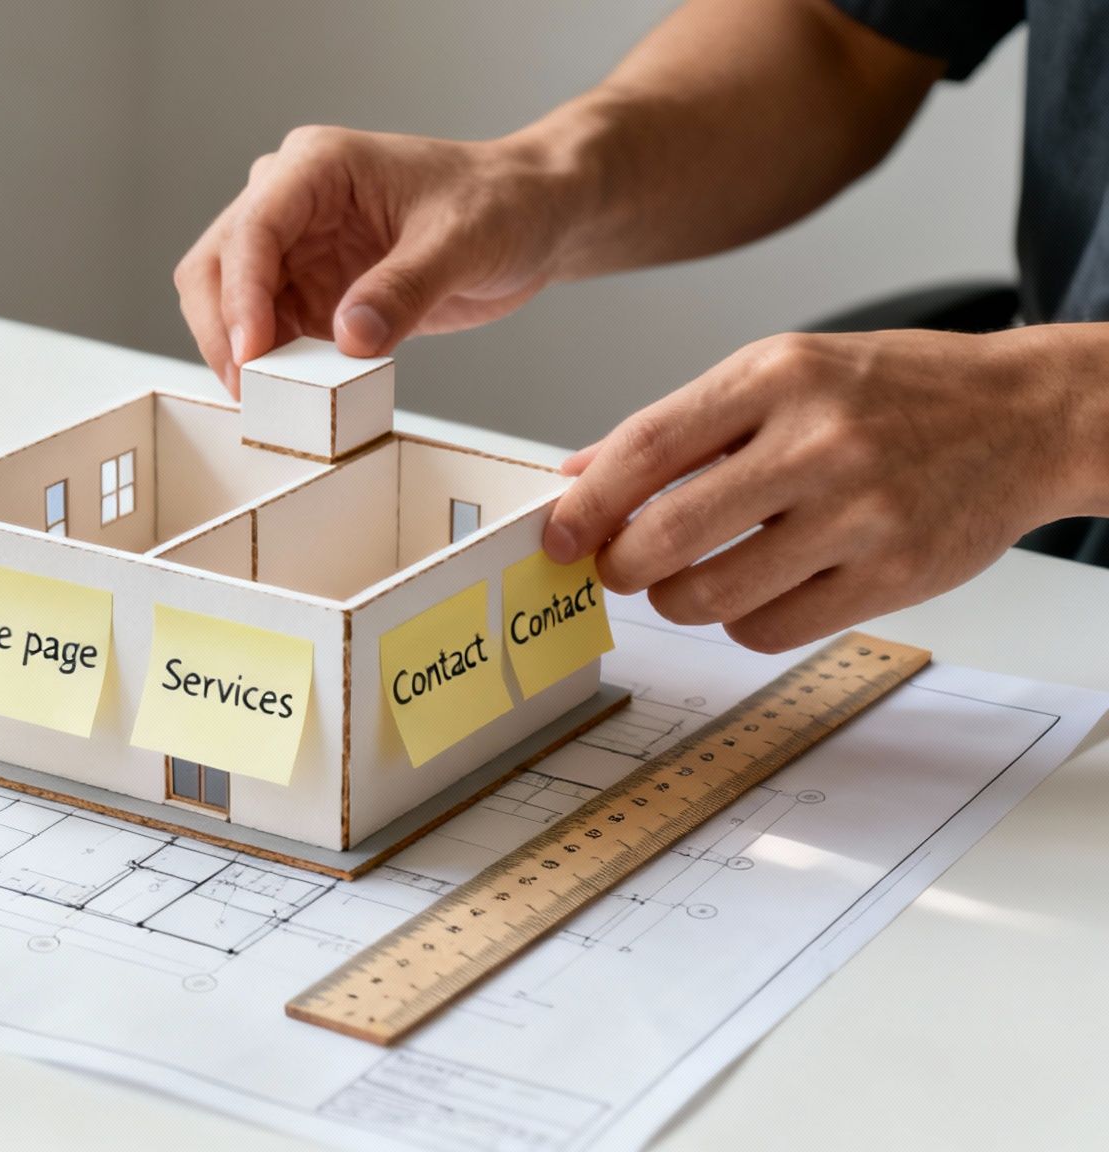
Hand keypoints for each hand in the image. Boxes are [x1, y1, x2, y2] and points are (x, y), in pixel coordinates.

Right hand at [173, 125, 583, 394]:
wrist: (529, 218)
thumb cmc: (499, 203)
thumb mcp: (461, 242)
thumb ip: (404, 290)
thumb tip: (349, 341)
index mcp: (317, 165)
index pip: (253, 228)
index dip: (241, 294)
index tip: (251, 353)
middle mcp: (290, 201)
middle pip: (216, 266)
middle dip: (223, 329)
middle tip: (249, 391)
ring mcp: (295, 249)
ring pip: (228, 305)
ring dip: (243, 355)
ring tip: (275, 401)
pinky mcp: (309, 292)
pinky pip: (270, 336)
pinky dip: (275, 369)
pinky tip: (300, 395)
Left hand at [544, 326, 1108, 651]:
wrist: (1027, 415)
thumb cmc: (893, 393)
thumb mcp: (783, 373)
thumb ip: (680, 425)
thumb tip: (579, 474)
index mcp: (777, 377)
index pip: (648, 447)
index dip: (587, 503)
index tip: (556, 534)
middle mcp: (818, 442)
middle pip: (669, 534)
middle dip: (620, 566)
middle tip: (617, 568)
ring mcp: (859, 513)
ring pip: (714, 595)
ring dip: (677, 601)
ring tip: (687, 582)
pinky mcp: (893, 575)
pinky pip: (772, 628)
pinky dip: (741, 624)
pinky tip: (754, 594)